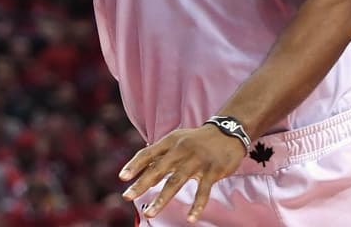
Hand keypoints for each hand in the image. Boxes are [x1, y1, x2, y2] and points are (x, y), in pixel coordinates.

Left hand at [120, 124, 245, 221]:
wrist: (228, 132)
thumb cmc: (197, 140)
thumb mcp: (177, 140)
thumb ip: (160, 155)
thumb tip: (140, 171)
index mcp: (171, 142)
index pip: (148, 152)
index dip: (135, 164)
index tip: (122, 177)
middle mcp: (182, 149)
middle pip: (158, 168)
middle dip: (141, 183)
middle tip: (126, 197)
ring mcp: (197, 160)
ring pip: (176, 181)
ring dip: (161, 198)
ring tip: (149, 213)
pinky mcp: (213, 170)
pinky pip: (203, 191)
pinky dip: (197, 205)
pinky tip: (191, 219)